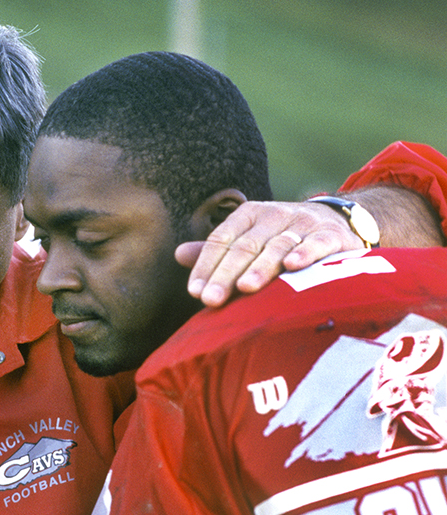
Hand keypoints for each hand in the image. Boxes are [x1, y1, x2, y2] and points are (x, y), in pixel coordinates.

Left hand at [176, 200, 364, 306]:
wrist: (336, 220)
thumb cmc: (280, 236)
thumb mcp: (248, 237)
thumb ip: (217, 249)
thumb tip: (179, 254)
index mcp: (248, 215)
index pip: (221, 240)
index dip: (206, 265)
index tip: (195, 291)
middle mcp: (273, 215)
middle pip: (245, 247)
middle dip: (226, 274)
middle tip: (211, 299)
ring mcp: (303, 223)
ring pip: (277, 247)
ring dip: (260, 267)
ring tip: (245, 288)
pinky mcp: (330, 234)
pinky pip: (316, 244)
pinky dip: (305, 254)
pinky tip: (292, 266)